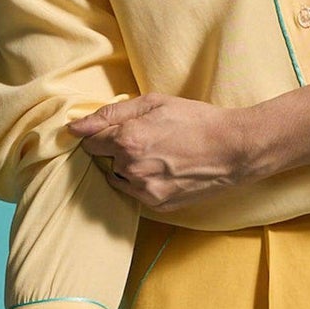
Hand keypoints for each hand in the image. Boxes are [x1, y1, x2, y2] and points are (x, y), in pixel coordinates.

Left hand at [67, 94, 253, 212]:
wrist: (233, 149)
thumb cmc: (196, 120)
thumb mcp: (154, 103)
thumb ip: (111, 114)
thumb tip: (76, 127)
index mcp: (127, 140)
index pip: (89, 142)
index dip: (102, 133)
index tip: (117, 130)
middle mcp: (131, 169)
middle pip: (104, 160)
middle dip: (117, 149)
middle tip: (147, 139)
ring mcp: (144, 191)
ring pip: (118, 178)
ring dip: (129, 167)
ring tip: (158, 155)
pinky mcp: (157, 205)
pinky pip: (135, 193)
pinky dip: (143, 182)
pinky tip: (165, 169)